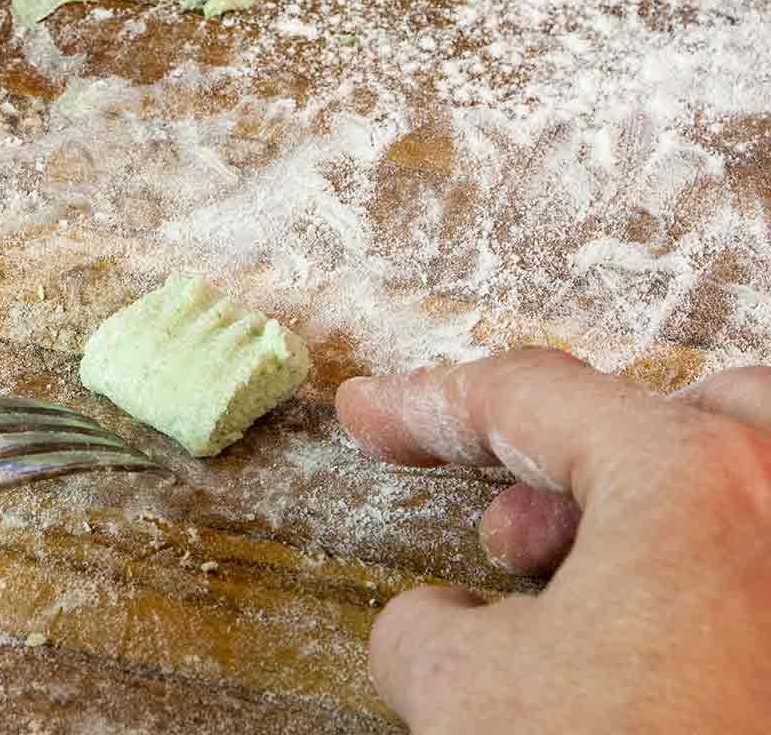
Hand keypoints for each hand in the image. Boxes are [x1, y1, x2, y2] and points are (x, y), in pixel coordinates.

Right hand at [336, 348, 770, 731]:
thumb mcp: (473, 705)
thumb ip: (421, 633)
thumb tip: (432, 625)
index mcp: (697, 479)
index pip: (530, 398)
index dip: (425, 405)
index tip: (371, 413)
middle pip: (670, 417)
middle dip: (568, 461)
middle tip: (501, 535)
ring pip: (743, 483)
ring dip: (640, 522)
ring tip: (569, 605)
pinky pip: (766, 567)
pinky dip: (705, 583)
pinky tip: (652, 666)